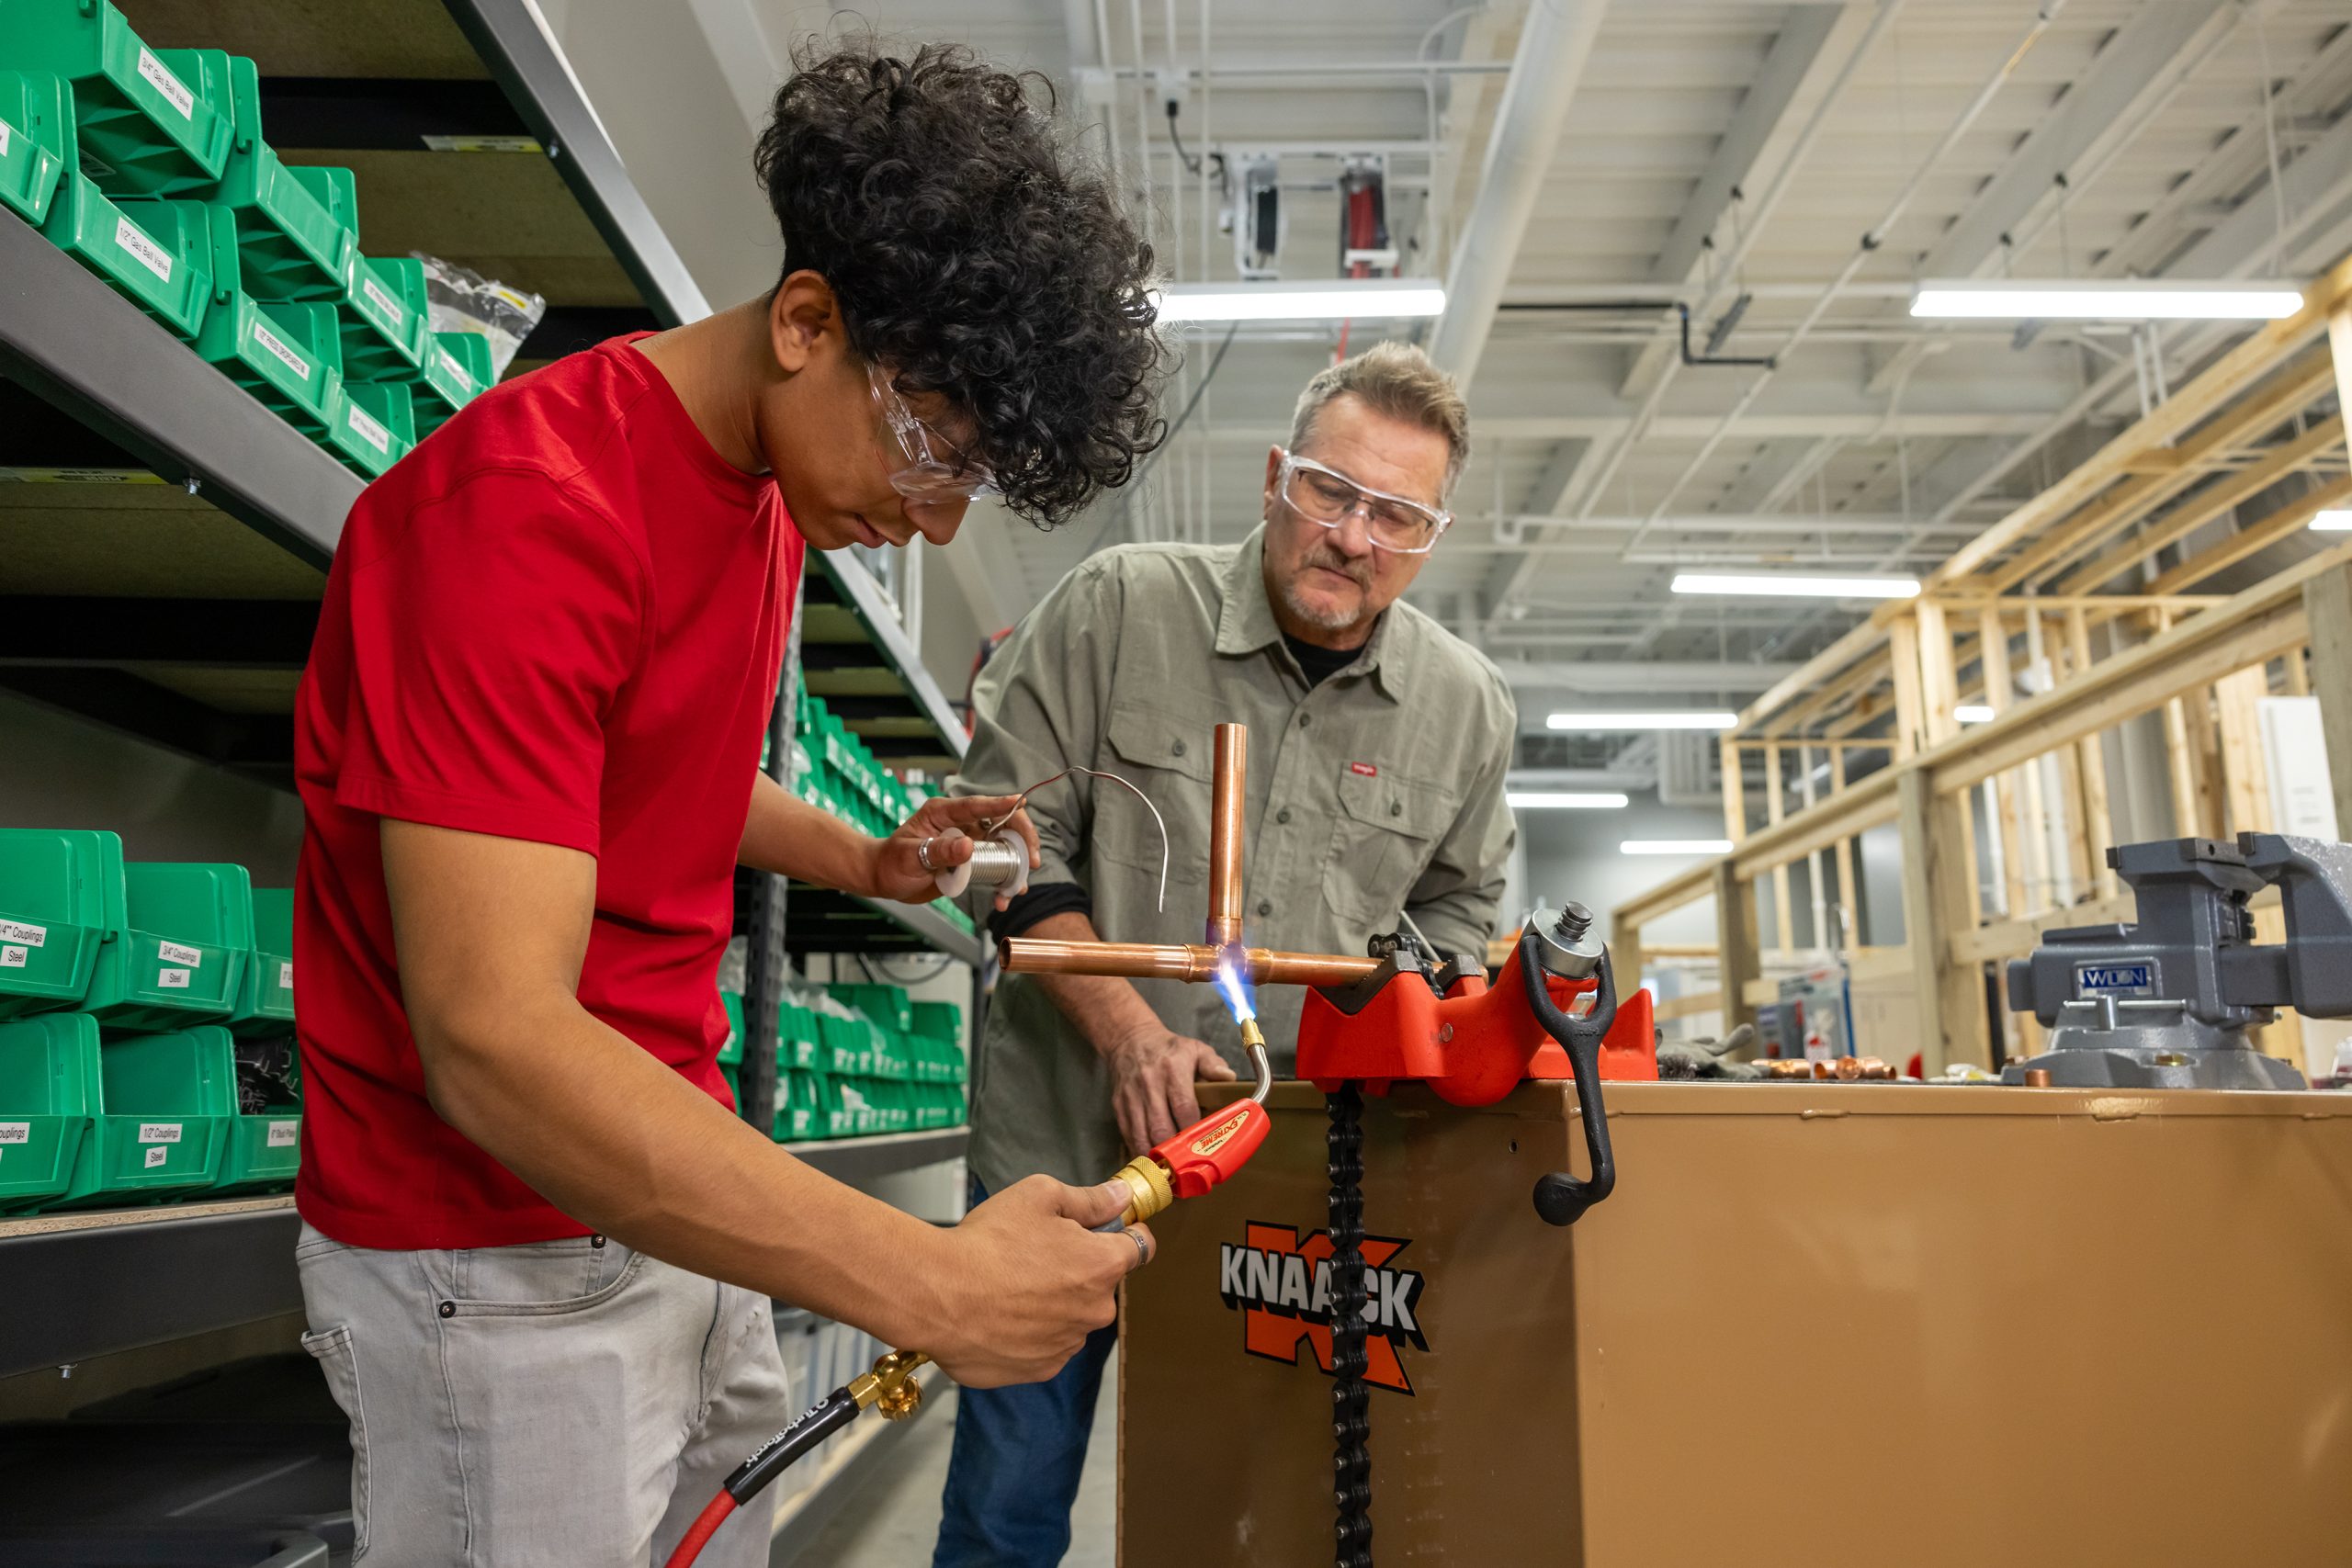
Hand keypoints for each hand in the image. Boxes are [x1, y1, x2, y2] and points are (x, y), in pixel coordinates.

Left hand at [866, 794, 1041, 908]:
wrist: (884, 879)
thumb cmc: (891, 862)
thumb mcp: (911, 856)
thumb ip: (939, 851)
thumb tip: (968, 846)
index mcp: (944, 813)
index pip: (976, 805)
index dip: (1000, 804)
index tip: (1020, 802)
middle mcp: (961, 824)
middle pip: (1002, 823)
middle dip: (1023, 840)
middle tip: (1033, 861)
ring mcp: (969, 842)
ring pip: (1004, 848)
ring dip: (1016, 867)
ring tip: (1016, 889)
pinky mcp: (972, 861)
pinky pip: (995, 868)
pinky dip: (1002, 883)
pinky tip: (1001, 899)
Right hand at [915, 1176, 1151, 1387]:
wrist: (937, 1294)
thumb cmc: (988, 1242)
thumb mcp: (1040, 1196)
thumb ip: (1090, 1199)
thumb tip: (1122, 1196)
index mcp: (1103, 1265)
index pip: (1141, 1247)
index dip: (1124, 1233)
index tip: (1105, 1229)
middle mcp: (1095, 1311)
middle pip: (1100, 1284)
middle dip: (1078, 1269)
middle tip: (1034, 1253)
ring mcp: (1068, 1344)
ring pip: (1071, 1316)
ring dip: (1053, 1303)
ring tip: (1008, 1286)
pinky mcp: (1039, 1369)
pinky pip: (1046, 1345)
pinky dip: (1029, 1332)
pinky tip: (999, 1314)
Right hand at [1105, 1023, 1236, 1153]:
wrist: (1130, 1040)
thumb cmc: (1168, 1049)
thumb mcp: (1195, 1049)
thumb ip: (1214, 1065)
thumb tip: (1229, 1079)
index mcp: (1173, 1070)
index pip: (1184, 1108)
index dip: (1193, 1131)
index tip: (1203, 1147)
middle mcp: (1150, 1084)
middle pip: (1161, 1127)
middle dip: (1173, 1151)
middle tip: (1187, 1166)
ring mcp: (1131, 1097)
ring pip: (1141, 1136)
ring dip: (1155, 1156)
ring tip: (1169, 1170)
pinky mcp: (1119, 1106)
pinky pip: (1128, 1135)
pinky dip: (1139, 1150)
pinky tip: (1152, 1160)